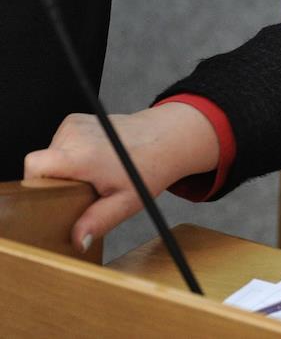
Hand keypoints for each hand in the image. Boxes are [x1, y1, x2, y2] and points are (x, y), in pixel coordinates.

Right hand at [23, 103, 219, 251]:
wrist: (166, 138)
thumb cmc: (149, 167)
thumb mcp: (126, 201)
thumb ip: (98, 221)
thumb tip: (78, 241)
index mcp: (83, 156)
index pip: (36, 165)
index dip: (35, 183)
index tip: (50, 195)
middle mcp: (75, 135)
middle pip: (42, 164)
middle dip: (55, 181)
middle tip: (82, 189)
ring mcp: (74, 124)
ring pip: (50, 154)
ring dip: (65, 168)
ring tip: (92, 174)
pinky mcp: (75, 119)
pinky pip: (60, 143)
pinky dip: (71, 155)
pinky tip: (93, 160)